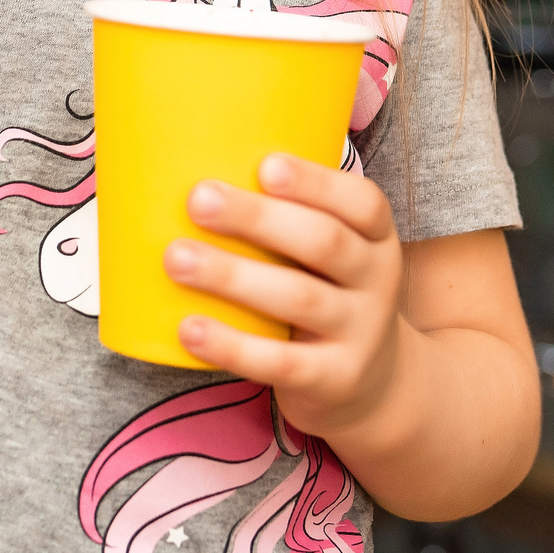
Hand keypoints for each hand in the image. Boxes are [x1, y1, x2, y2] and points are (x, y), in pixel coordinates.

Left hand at [168, 153, 407, 439]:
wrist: (376, 387)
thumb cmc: (329, 293)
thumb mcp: (334, 255)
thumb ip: (290, 217)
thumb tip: (194, 168)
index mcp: (376, 238)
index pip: (363, 203)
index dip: (316, 183)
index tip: (265, 166)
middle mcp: (376, 281)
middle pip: (324, 242)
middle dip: (258, 218)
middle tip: (199, 199)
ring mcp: (360, 333)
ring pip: (298, 298)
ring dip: (233, 275)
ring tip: (177, 257)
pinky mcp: (333, 379)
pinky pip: (280, 363)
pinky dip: (231, 346)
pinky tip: (189, 328)